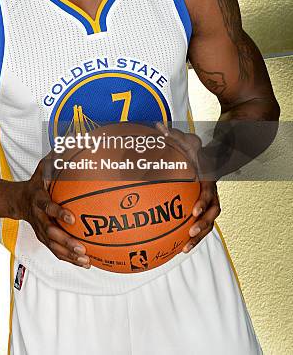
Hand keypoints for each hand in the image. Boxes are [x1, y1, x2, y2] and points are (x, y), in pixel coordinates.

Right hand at [18, 158, 90, 267]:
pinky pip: (56, 252)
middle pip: (52, 233)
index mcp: (39, 200)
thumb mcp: (43, 168)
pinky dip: (69, 259)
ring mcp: (40, 231)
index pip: (48, 207)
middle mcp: (39, 218)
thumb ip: (56, 159)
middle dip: (67, 242)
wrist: (18, 200)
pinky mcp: (43, 239)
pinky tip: (85, 262)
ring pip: (54, 247)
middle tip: (82, 248)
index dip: (59, 213)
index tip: (72, 218)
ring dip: (70, 255)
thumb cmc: (37, 182)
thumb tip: (74, 142)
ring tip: (86, 260)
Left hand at [155, 123, 220, 252]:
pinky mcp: (203, 212)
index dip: (203, 202)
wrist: (208, 160)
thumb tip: (159, 125)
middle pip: (213, 213)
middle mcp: (212, 193)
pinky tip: (178, 248)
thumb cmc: (192, 151)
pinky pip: (200, 226)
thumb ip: (174, 135)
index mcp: (208, 178)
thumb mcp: (185, 141)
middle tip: (189, 232)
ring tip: (185, 248)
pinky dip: (192, 237)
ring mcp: (210, 203)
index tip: (194, 211)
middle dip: (203, 224)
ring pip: (209, 223)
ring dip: (199, 236)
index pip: (209, 192)